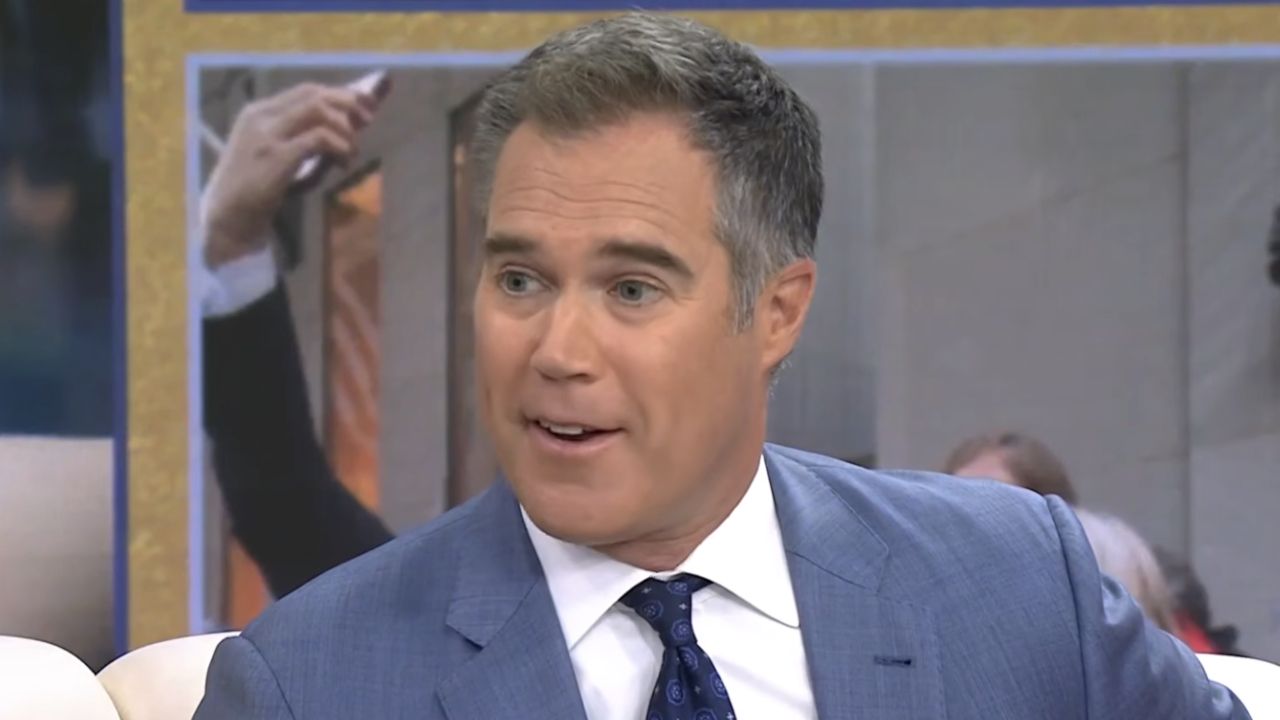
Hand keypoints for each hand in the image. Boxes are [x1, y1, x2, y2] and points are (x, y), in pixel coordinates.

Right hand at [202, 82, 375, 267]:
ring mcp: (267, 134)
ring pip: (318, 110)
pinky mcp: (277, 156)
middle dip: (348, 103)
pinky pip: (318, 138)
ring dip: (344, 127)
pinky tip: (344, 161)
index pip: (305, 91)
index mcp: (259, 112)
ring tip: (353, 150)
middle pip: (314, 94)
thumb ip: (298, 135)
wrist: (227, 216)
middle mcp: (261, 116)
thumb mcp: (272, 152)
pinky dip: (339, 146)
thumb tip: (342, 126)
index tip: (363, 105)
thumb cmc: (253, 188)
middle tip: (368, 120)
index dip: (339, 94)